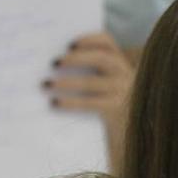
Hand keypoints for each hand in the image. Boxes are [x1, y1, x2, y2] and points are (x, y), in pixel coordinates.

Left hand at [44, 32, 134, 170]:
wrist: (131, 138)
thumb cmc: (110, 109)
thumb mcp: (105, 87)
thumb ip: (89, 73)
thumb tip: (54, 66)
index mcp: (120, 64)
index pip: (107, 42)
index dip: (88, 39)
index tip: (68, 43)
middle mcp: (125, 74)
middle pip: (102, 57)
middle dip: (76, 58)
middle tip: (53, 62)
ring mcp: (123, 92)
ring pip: (92, 81)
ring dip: (66, 82)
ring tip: (46, 84)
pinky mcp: (116, 110)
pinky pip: (89, 103)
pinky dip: (70, 102)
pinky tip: (54, 104)